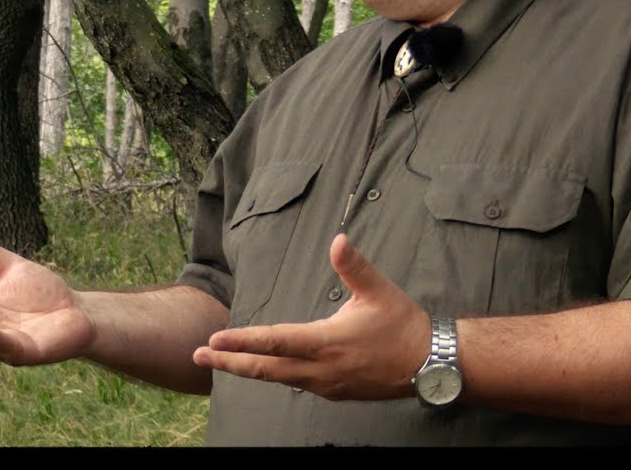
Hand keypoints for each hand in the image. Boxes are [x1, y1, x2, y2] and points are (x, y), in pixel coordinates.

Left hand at [191, 233, 430, 400]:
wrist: (432, 364)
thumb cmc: (404, 325)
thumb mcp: (379, 291)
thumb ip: (354, 265)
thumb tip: (337, 239)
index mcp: (326, 342)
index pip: (274, 342)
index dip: (242, 342)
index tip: (214, 341)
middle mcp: (321, 369)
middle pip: (266, 369)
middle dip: (229, 363)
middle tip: (197, 357)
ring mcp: (326, 384)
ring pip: (278, 378)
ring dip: (247, 370)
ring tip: (221, 363)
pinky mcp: (334, 392)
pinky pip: (296, 383)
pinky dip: (273, 375)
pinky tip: (261, 368)